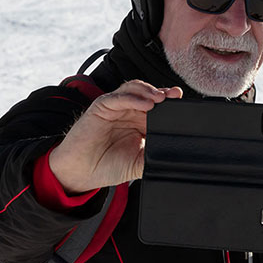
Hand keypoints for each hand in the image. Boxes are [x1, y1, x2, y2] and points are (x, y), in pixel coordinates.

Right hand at [48, 80, 182, 193]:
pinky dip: (133, 98)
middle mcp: (129, 111)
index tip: (182, 104)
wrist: (80, 173)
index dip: (171, 103)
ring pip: (135, 89)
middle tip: (175, 96)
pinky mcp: (101, 106)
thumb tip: (176, 157)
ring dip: (149, 91)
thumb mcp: (138, 163)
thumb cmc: (106, 166)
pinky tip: (145, 104)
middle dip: (164, 93)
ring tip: (161, 98)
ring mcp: (116, 107)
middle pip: (149, 94)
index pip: (159, 107)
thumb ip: (155, 156)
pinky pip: (118, 96)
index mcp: (140, 122)